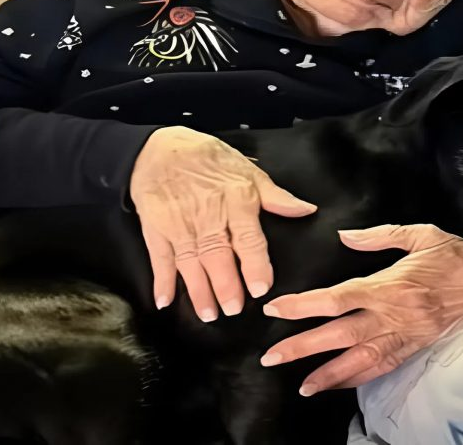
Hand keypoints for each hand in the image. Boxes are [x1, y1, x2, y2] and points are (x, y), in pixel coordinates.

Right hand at [130, 126, 315, 320]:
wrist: (160, 148)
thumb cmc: (209, 159)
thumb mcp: (247, 170)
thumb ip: (277, 196)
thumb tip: (306, 210)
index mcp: (236, 199)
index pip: (248, 237)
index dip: (255, 264)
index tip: (261, 288)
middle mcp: (208, 214)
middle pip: (217, 254)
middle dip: (225, 285)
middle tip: (234, 308)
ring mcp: (179, 223)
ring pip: (190, 262)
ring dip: (199, 290)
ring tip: (209, 314)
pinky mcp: (156, 228)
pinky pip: (159, 257)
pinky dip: (161, 280)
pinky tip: (165, 301)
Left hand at [260, 224, 462, 395]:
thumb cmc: (456, 255)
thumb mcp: (419, 233)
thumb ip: (378, 235)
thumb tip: (344, 236)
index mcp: (390, 285)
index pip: (337, 298)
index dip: (304, 305)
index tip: (277, 309)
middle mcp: (394, 315)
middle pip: (340, 335)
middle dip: (303, 347)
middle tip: (272, 357)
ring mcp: (406, 335)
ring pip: (360, 360)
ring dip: (328, 374)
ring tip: (302, 385)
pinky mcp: (416, 346)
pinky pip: (384, 367)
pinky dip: (359, 378)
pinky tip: (339, 384)